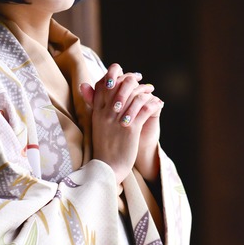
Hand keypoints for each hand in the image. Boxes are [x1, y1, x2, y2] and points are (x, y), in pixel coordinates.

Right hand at [79, 63, 162, 185]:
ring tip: (151, 91)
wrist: (108, 168)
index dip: (116, 76)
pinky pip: (144, 110)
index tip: (126, 76)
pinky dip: (153, 104)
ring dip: (145, 91)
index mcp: (96, 111)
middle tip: (141, 81)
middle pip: (119, 86)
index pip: (104, 84)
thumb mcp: (96, 123)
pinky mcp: (130, 129)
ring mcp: (117, 121)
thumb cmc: (104, 146)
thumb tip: (85, 85)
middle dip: (132, 80)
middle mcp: (105, 113)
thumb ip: (95, 104)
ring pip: (133, 96)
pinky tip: (158, 104)